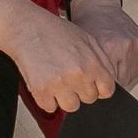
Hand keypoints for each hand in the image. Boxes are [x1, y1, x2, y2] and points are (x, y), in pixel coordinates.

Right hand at [0, 0, 116, 112]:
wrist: (28, 29)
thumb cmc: (56, 32)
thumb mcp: (88, 40)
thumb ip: (102, 62)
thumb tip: (110, 81)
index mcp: (92, 64)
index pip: (107, 90)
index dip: (99, 87)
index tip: (92, 83)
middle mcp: (77, 76)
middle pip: (89, 99)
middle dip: (82, 90)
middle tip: (71, 76)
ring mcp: (59, 85)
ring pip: (71, 107)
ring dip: (65, 98)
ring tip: (59, 81)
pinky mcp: (41, 91)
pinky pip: (50, 108)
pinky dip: (48, 99)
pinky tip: (46, 84)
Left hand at [68, 0, 137, 87]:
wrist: (100, 8)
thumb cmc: (88, 27)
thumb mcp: (83, 52)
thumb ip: (91, 74)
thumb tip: (95, 96)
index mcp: (110, 47)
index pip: (108, 84)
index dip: (100, 88)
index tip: (95, 87)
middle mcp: (127, 46)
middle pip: (121, 82)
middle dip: (111, 82)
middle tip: (102, 73)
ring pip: (131, 76)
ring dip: (122, 75)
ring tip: (112, 62)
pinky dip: (129, 66)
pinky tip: (120, 57)